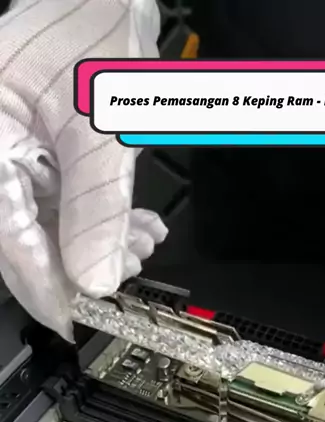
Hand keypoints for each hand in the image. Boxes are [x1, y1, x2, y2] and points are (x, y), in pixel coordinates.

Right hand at [0, 0, 167, 340]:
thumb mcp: (103, 129)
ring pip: (46, 220)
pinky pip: (59, 199)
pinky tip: (136, 224)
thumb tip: (95, 280)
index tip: (70, 320)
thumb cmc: (94, 27)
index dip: (40, 282)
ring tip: (141, 241)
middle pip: (23, 231)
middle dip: (82, 257)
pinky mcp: (31, 151)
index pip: (5, 230)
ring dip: (99, 238)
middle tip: (126, 268)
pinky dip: (100, 215)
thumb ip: (97, 209)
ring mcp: (7, 149)